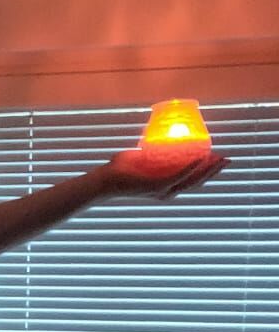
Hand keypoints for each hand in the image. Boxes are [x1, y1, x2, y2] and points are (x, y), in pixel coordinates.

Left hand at [102, 145, 226, 199]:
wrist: (104, 179)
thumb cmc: (117, 169)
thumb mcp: (139, 158)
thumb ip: (149, 152)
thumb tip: (154, 139)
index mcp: (164, 188)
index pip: (191, 181)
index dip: (207, 171)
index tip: (218, 160)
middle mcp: (166, 192)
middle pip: (197, 182)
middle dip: (214, 171)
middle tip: (227, 159)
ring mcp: (162, 190)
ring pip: (192, 180)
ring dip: (208, 169)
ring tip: (220, 158)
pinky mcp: (157, 186)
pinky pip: (179, 175)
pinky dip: (191, 166)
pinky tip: (201, 157)